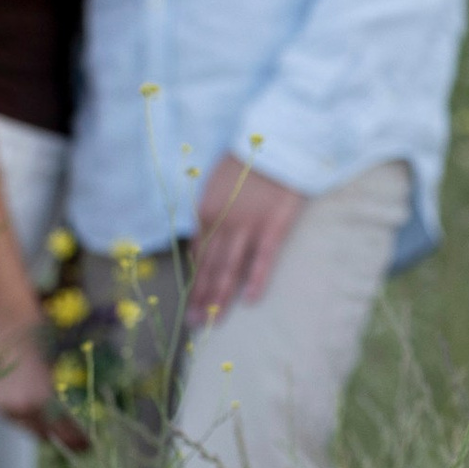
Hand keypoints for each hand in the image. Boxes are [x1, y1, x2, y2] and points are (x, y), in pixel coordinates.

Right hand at [0, 326, 91, 453]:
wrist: (10, 327)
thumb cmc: (43, 343)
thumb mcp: (60, 374)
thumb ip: (64, 403)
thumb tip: (75, 426)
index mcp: (42, 399)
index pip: (64, 431)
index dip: (77, 441)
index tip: (87, 447)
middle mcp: (22, 407)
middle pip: (45, 435)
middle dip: (60, 436)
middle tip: (74, 439)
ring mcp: (6, 406)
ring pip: (30, 429)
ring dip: (41, 426)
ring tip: (51, 418)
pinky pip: (16, 419)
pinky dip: (26, 416)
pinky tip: (30, 403)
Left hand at [188, 154, 303, 324]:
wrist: (278, 143)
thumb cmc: (248, 162)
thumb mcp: (217, 184)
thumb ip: (209, 212)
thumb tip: (203, 239)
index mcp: (205, 210)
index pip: (197, 253)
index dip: (194, 279)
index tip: (190, 301)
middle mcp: (221, 221)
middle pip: (209, 266)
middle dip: (201, 297)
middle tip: (194, 324)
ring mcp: (247, 225)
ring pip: (230, 267)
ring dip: (220, 296)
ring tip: (212, 321)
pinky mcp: (272, 226)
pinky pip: (263, 258)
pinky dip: (256, 280)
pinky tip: (250, 301)